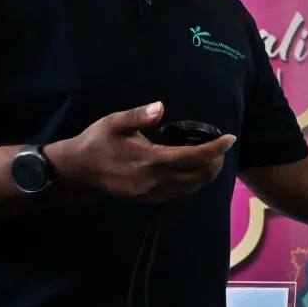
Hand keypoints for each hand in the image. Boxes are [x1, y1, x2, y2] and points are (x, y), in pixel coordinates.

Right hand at [47, 102, 235, 203]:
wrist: (77, 171)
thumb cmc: (97, 142)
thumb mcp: (114, 123)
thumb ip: (139, 115)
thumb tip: (160, 106)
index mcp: (150, 161)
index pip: (194, 157)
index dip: (216, 149)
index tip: (230, 138)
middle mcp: (156, 181)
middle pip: (200, 176)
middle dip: (216, 161)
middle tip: (220, 146)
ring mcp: (154, 193)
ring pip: (193, 187)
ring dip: (207, 173)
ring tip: (211, 156)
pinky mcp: (150, 199)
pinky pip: (181, 192)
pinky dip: (194, 180)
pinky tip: (192, 167)